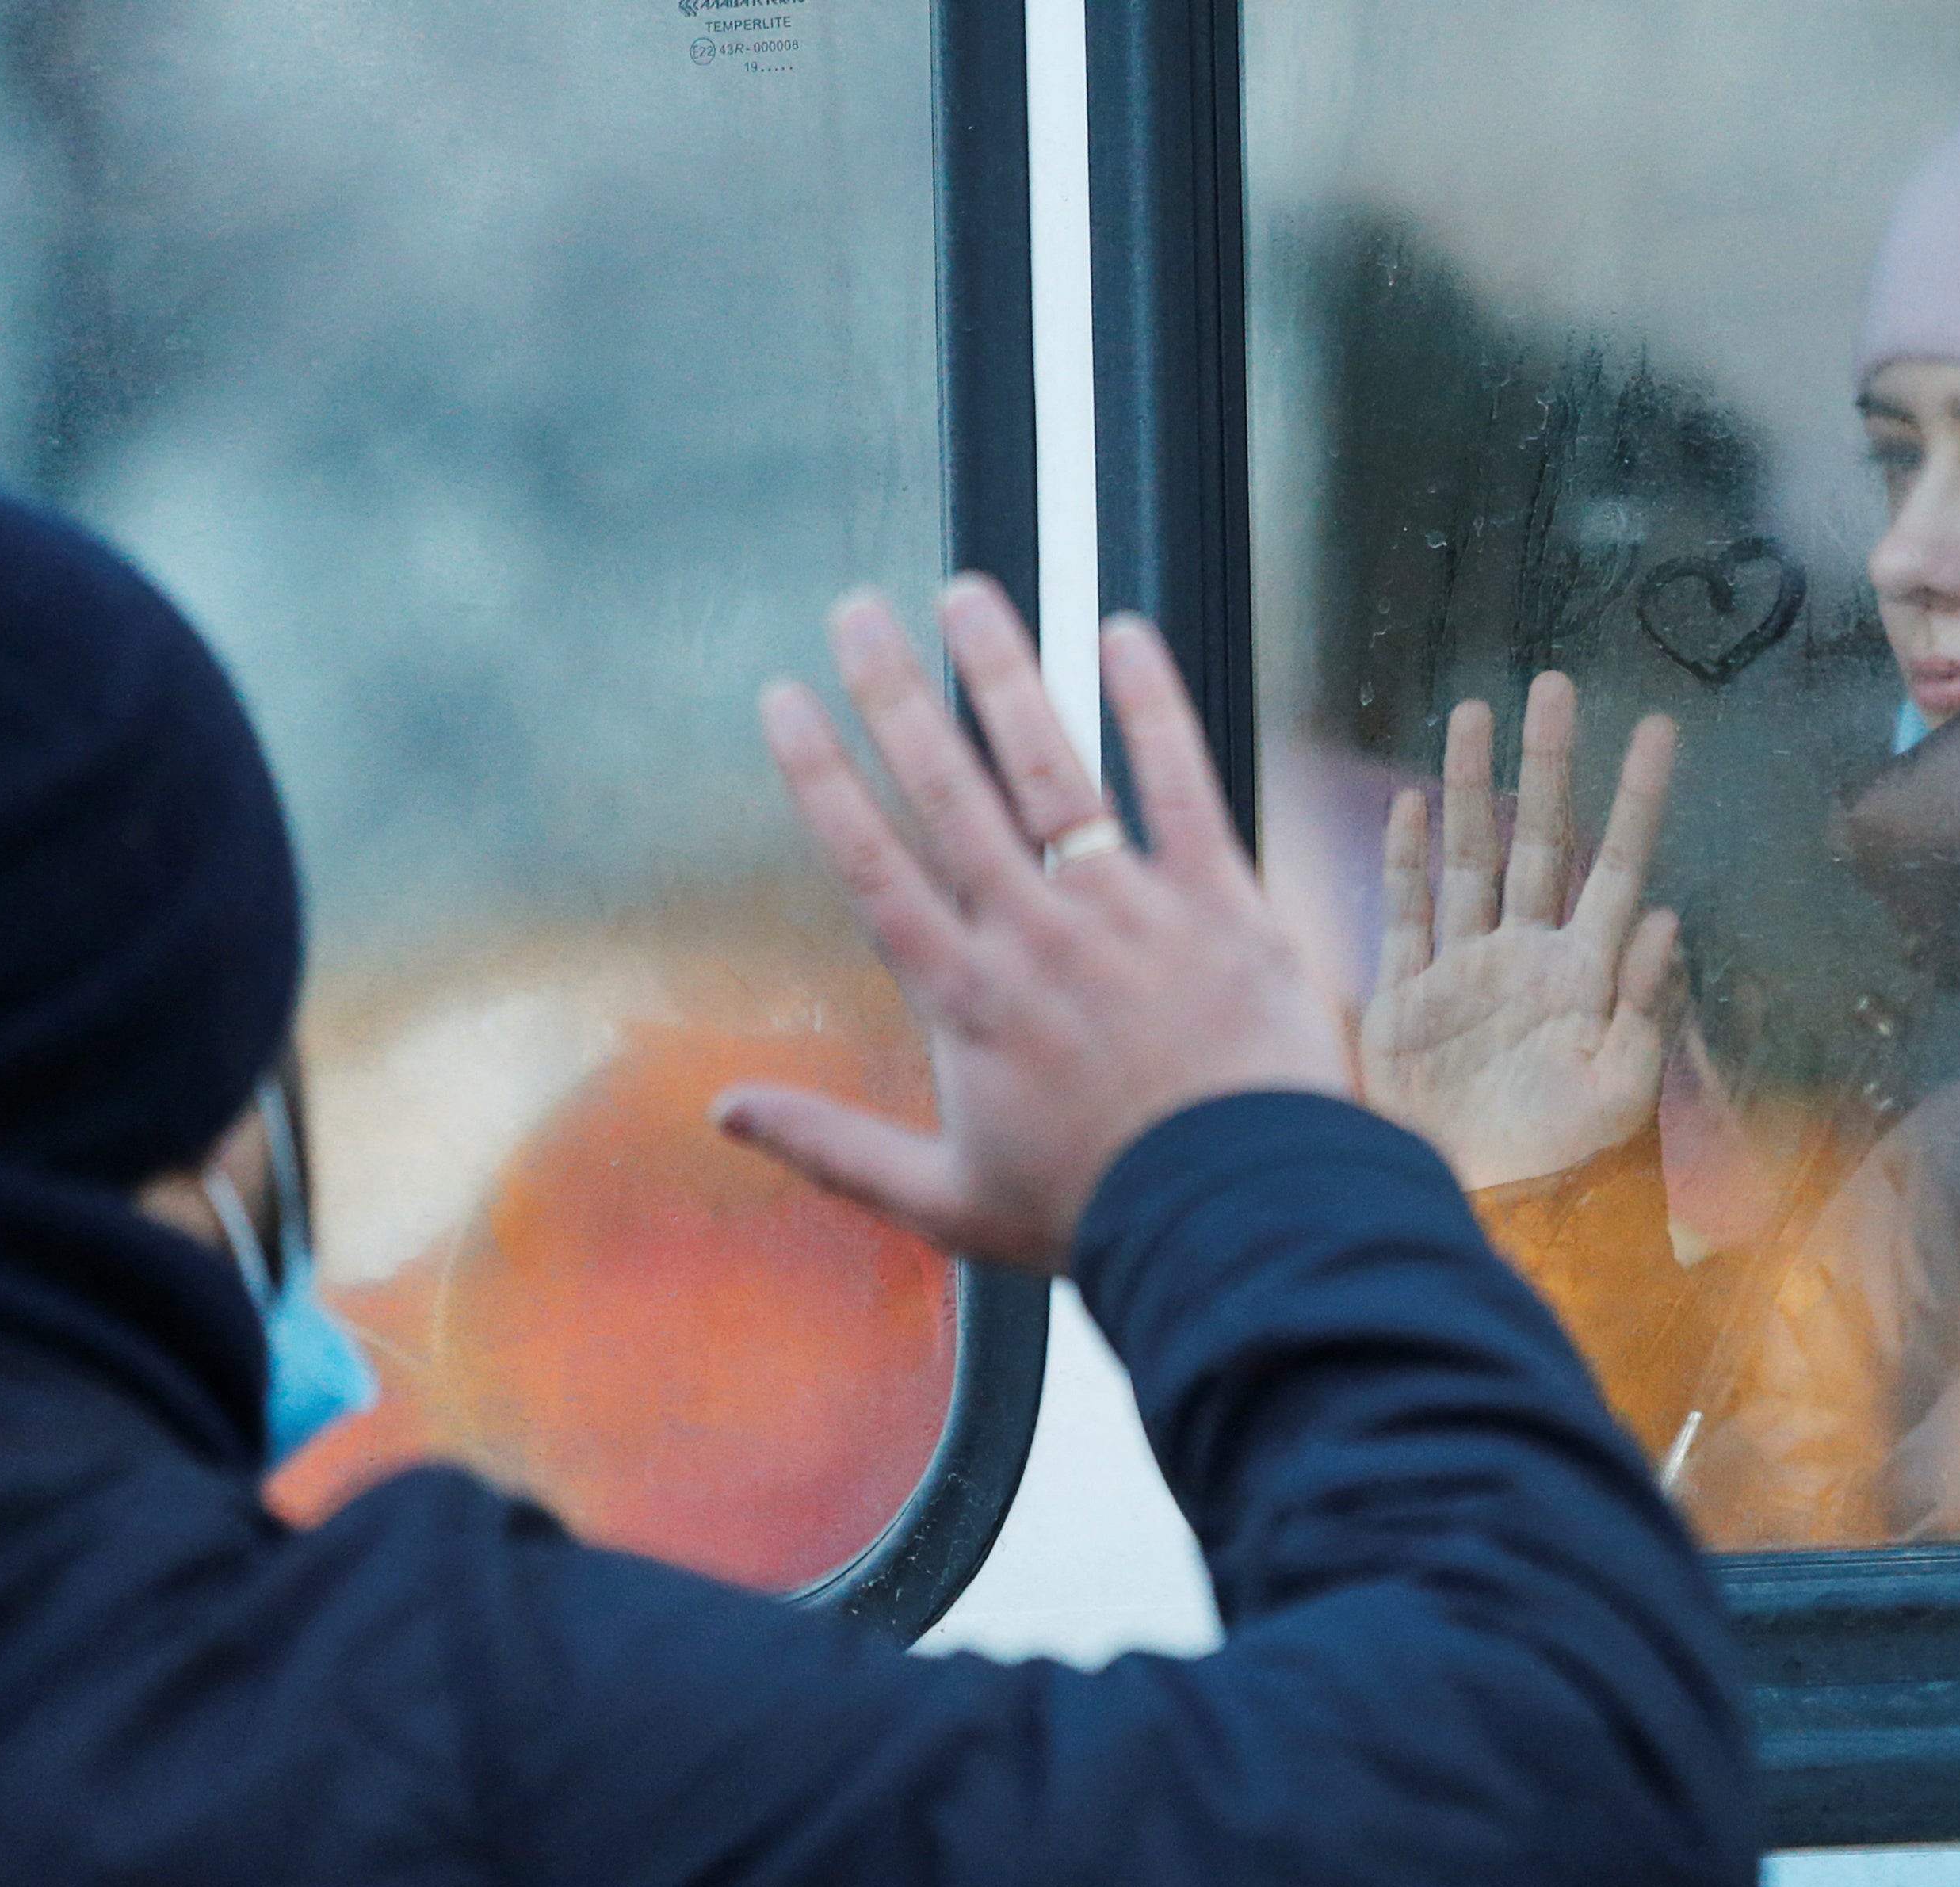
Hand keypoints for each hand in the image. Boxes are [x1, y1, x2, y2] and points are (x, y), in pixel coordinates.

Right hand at [713, 579, 1349, 1271]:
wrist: (1237, 1220)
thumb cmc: (1096, 1215)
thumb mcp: (943, 1203)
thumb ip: (831, 1147)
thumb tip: (722, 1112)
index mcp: (967, 1000)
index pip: (873, 864)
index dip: (821, 777)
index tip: (783, 703)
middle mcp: (1036, 935)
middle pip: (948, 792)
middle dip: (894, 694)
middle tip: (854, 611)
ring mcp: (1129, 911)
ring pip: (1051, 769)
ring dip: (1004, 675)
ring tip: (967, 593)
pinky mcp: (1220, 903)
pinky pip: (1183, 785)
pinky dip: (1153, 707)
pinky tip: (1123, 632)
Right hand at [1359, 674, 1680, 1190]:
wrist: (1479, 1211)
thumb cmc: (1564, 1169)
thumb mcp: (1621, 1095)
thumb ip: (1644, 1007)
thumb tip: (1669, 917)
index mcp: (1584, 976)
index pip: (1617, 865)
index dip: (1637, 797)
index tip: (1657, 729)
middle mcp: (1526, 959)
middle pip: (1538, 839)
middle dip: (1547, 763)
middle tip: (1552, 686)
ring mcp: (1465, 972)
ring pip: (1469, 857)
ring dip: (1470, 787)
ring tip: (1475, 713)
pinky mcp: (1409, 999)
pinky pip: (1407, 912)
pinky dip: (1407, 858)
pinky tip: (1412, 806)